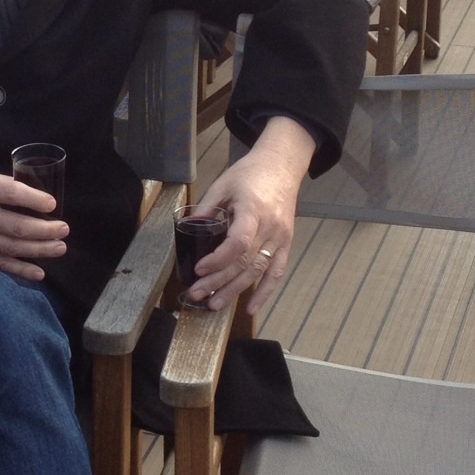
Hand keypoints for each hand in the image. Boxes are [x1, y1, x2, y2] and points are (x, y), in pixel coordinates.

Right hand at [0, 167, 67, 280]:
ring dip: (39, 250)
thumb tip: (33, 195)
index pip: (11, 193)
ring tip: (59, 248)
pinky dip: (19, 270)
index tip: (52, 204)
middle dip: (44, 230)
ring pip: (10, 248)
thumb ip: (2, 185)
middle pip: (16, 226)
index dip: (33, 199)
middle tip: (64, 229)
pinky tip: (39, 273)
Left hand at [179, 117, 315, 315]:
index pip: (238, 243)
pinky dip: (265, 293)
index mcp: (253, 210)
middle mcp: (270, 228)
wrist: (282, 166)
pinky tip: (250, 308)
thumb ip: (207, 207)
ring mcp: (280, 238)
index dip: (218, 260)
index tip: (199, 269)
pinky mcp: (286, 244)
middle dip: (219, 282)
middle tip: (197, 294)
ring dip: (235, 291)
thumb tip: (188, 228)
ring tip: (214, 304)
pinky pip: (276, 273)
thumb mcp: (223, 184)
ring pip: (258, 272)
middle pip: (244, 262)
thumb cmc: (250, 173)